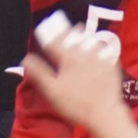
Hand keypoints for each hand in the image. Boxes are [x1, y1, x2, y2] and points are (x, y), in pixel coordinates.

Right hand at [20, 17, 128, 131]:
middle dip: (67, 30)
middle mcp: (84, 53)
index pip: (55, 41)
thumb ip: (38, 72)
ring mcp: (100, 58)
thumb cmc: (75, 103)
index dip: (48, 34)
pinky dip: (99, 45)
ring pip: (90, 40)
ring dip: (83, 34)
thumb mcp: (52, 90)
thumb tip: (26, 59)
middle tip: (65, 25)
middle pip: (74, 37)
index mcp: (68, 57)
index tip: (44, 28)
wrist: (104, 112)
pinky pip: (105, 50)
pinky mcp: (112, 65)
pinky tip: (98, 46)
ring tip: (80, 29)